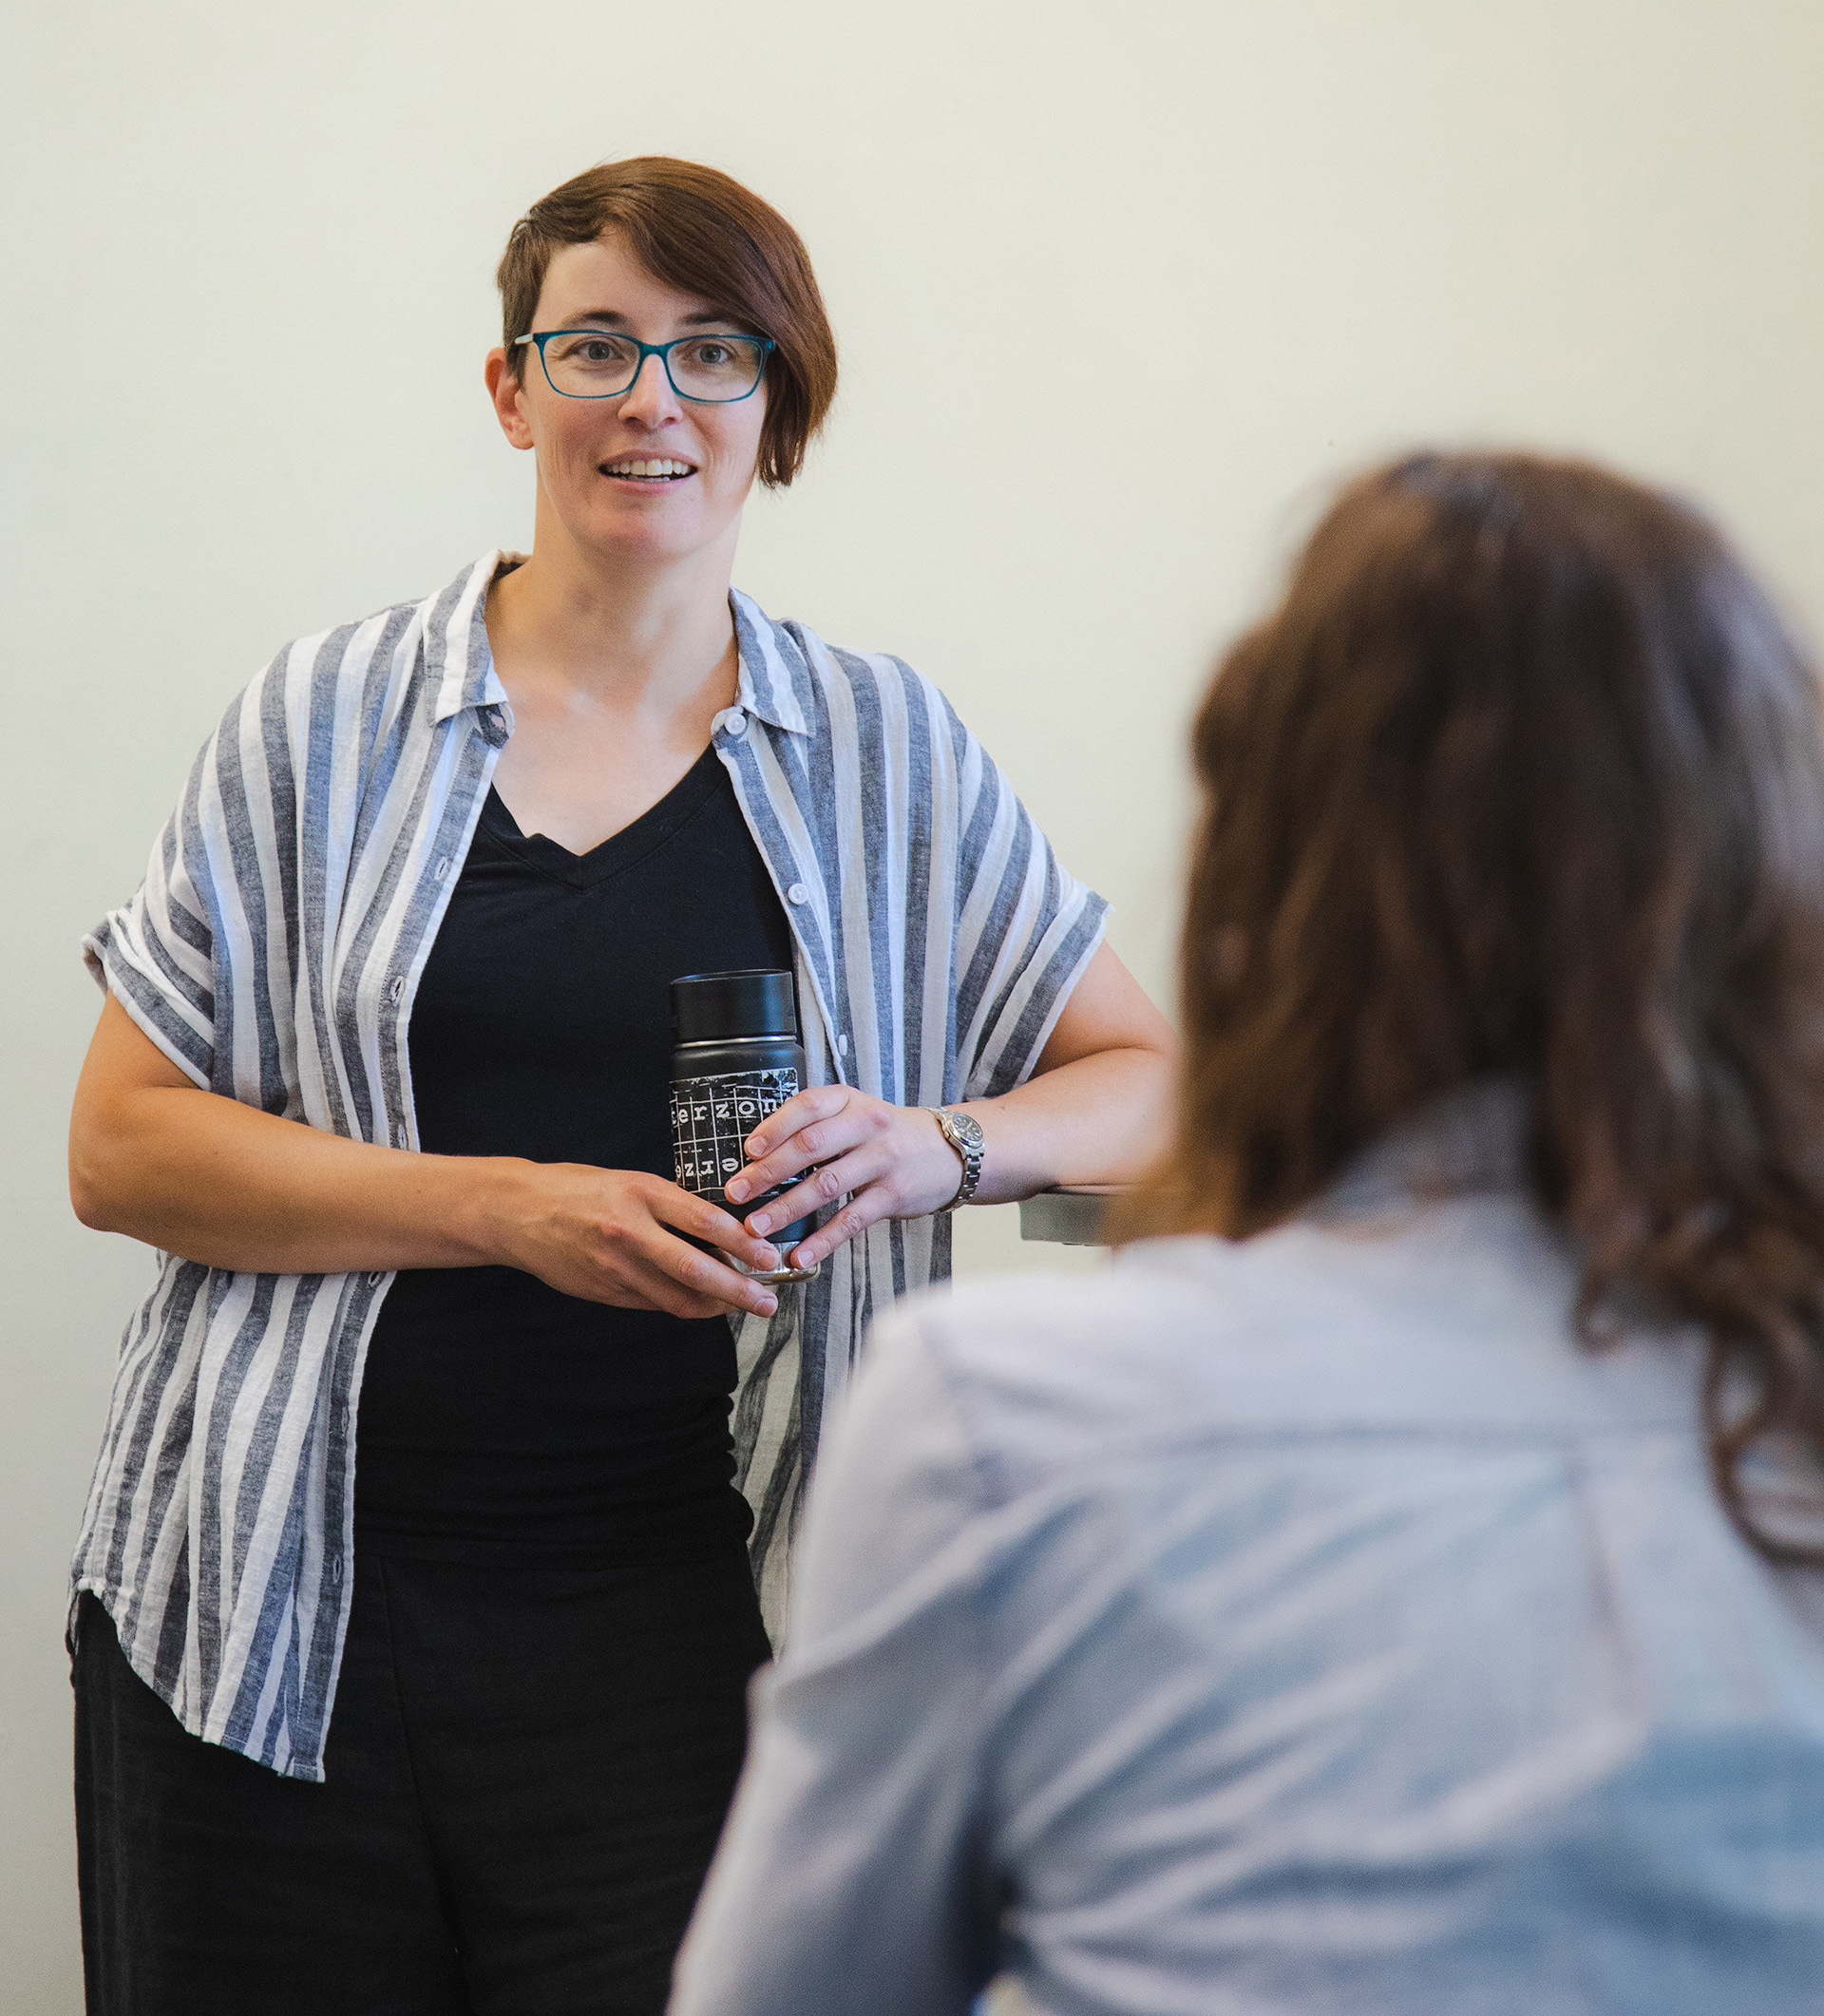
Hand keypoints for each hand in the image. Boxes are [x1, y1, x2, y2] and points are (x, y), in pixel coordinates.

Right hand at [493, 1163, 783, 1319]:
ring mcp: (616, 1268)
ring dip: (716, 1305)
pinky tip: (701, 1302)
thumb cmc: (578, 1188)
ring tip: (742, 1305)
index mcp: (641, 1193)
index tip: (768, 1256)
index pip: (706, 1222)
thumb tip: (720, 1233)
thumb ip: (671, 1206)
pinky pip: (655, 1304)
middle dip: (740, 1291)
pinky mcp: (605, 1292)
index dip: (743, 1244)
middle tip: (768, 1301)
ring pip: (679, 1298)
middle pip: (698, 1270)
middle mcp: (630, 1232)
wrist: (518, 1213)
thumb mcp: (629, 1181)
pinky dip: (683, 1304)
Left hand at [725, 1089, 970, 1269]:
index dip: (774, 1127)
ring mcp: (883, 1160)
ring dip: (785, 1209)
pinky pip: (851, 1220)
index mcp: (850, 1102)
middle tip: (735, 1194)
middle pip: (810, 1146)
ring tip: (755, 1229)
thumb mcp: (856, 1114)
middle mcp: (867, 1125)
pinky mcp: (894, 1194)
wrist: (950, 1151)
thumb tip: (757, 1157)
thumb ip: (816, 1127)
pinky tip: (799, 1256)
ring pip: (826, 1185)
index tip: (747, 1150)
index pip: (807, 1107)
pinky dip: (822, 1241)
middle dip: (767, 1173)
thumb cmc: (888, 1135)